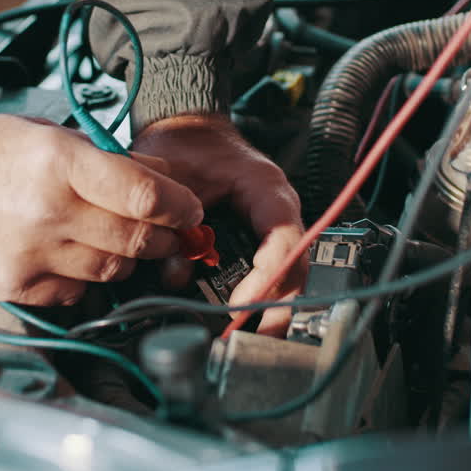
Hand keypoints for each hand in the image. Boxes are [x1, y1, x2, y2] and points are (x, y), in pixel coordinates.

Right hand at [0, 113, 203, 304]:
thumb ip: (93, 156)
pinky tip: (75, 260)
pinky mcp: (14, 286)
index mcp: (58, 161)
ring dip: (128, 258)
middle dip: (165, 237)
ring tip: (125, 243)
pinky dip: (86, 279)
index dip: (180, 205)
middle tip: (172, 232)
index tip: (190, 208)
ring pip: (112, 269)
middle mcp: (50, 209)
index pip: (147, 195)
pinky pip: (75, 291)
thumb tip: (149, 177)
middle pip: (138, 238)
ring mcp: (32, 254)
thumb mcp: (34, 132)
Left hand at [132, 115, 305, 335]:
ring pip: (287, 277)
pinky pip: (265, 274)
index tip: (239, 303)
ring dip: (267, 307)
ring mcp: (272, 228)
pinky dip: (252, 296)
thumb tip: (174, 271)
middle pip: (296, 269)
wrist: (190, 130)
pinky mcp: (258, 240)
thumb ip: (175, 222)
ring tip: (245, 335)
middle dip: (278, 309)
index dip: (266, 278)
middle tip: (254, 340)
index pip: (283, 241)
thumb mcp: (176, 175)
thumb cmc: (188, 145)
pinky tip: (235, 315)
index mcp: (267, 191)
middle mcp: (278, 213)